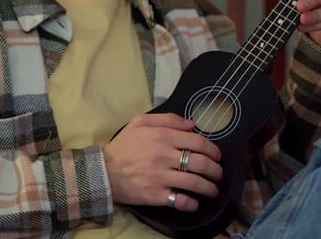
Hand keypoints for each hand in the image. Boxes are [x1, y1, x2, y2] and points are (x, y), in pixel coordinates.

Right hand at [104, 113, 222, 211]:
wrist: (103, 171)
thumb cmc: (123, 146)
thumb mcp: (140, 122)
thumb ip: (168, 119)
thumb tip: (192, 124)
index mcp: (162, 136)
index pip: (198, 143)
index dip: (213, 150)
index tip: (216, 156)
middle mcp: (164, 156)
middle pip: (201, 163)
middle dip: (216, 170)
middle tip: (218, 173)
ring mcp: (160, 177)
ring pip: (195, 183)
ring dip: (209, 187)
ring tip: (212, 189)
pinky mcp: (155, 195)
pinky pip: (180, 201)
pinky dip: (192, 203)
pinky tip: (194, 202)